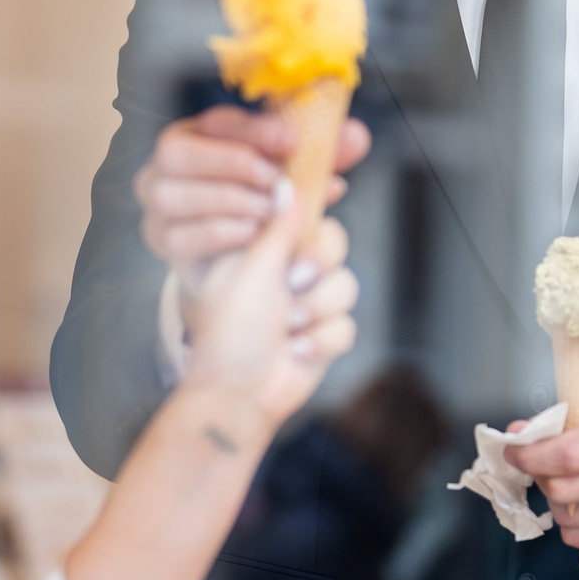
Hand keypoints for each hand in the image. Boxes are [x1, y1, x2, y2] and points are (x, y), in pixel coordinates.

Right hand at [136, 104, 369, 277]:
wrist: (235, 256)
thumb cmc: (261, 200)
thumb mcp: (292, 174)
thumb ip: (322, 154)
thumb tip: (357, 136)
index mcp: (197, 133)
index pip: (215, 121)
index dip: (253, 129)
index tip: (292, 140)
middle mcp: (164, 164)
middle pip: (178, 152)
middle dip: (233, 164)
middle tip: (278, 182)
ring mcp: (157, 204)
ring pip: (175, 194)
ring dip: (229, 201)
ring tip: (270, 211)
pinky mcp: (161, 240)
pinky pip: (181, 235)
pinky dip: (221, 233)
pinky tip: (252, 234)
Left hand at [181, 182, 358, 429]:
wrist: (237, 394)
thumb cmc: (231, 330)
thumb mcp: (251, 271)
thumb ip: (277, 229)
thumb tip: (289, 185)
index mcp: (264, 247)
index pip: (303, 213)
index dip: (313, 212)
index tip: (316, 211)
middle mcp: (288, 269)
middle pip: (334, 243)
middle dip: (317, 264)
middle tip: (292, 281)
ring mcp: (309, 301)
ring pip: (346, 285)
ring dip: (316, 309)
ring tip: (286, 327)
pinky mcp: (325, 333)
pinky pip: (347, 324)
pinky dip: (321, 340)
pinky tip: (295, 351)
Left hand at [506, 396, 578, 548]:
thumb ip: (559, 422)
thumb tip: (518, 435)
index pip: (569, 453)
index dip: (532, 457)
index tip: (515, 454)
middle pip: (566, 489)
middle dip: (541, 480)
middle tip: (541, 470)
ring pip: (572, 519)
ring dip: (557, 505)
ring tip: (566, 487)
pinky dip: (573, 527)